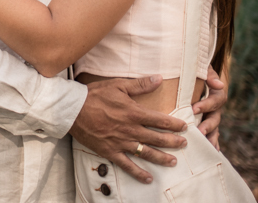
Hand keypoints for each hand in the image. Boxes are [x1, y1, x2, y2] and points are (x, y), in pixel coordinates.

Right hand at [70, 75, 187, 184]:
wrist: (72, 109)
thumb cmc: (94, 95)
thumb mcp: (117, 85)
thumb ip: (139, 85)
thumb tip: (159, 78)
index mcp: (134, 113)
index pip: (161, 120)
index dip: (175, 125)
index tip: (185, 127)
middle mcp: (130, 130)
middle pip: (158, 138)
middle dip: (173, 142)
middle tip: (184, 144)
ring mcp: (121, 142)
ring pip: (147, 153)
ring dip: (162, 158)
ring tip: (173, 161)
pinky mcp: (110, 151)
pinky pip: (127, 165)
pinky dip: (138, 173)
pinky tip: (148, 178)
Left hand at [193, 65, 226, 149]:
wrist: (190, 74)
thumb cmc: (196, 70)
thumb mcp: (202, 69)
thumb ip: (209, 74)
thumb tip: (219, 85)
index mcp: (215, 93)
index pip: (216, 100)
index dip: (207, 105)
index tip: (194, 108)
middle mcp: (215, 107)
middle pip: (216, 118)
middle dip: (208, 125)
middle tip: (199, 131)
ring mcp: (210, 116)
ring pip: (214, 128)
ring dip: (210, 137)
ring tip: (204, 145)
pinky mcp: (204, 123)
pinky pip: (210, 134)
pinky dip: (211, 142)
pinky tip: (211, 151)